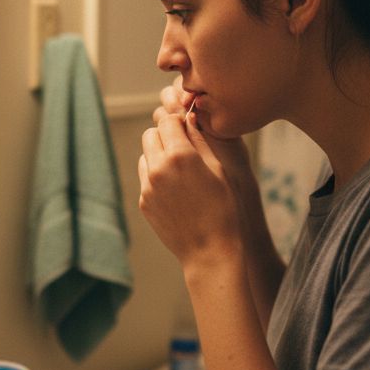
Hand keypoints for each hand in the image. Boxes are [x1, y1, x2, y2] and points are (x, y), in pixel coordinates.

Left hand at [138, 108, 241, 265]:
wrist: (211, 251)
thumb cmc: (225, 208)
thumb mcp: (220, 169)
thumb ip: (201, 141)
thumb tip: (189, 118)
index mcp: (180, 155)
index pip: (167, 120)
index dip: (179, 122)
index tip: (189, 129)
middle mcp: (159, 168)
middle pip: (150, 134)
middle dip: (165, 135)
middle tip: (184, 147)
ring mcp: (148, 187)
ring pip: (145, 155)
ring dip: (158, 155)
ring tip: (181, 170)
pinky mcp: (144, 202)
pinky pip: (145, 178)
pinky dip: (156, 176)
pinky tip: (177, 190)